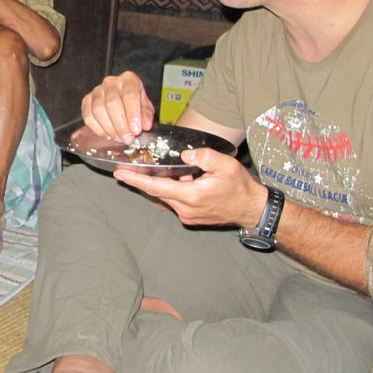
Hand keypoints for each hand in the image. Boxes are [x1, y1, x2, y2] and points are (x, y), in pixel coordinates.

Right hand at [81, 71, 155, 142]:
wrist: (122, 102)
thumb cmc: (135, 104)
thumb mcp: (146, 108)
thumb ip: (147, 115)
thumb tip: (145, 125)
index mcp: (129, 80)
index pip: (130, 95)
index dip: (133, 114)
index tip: (136, 130)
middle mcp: (111, 82)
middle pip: (112, 103)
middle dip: (120, 124)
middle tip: (127, 138)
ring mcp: (97, 91)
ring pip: (98, 110)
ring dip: (109, 128)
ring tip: (119, 138)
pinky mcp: (86, 101)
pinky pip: (88, 116)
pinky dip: (98, 129)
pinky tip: (108, 135)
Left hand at [113, 147, 265, 227]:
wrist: (252, 209)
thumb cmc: (240, 187)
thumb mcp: (226, 166)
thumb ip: (204, 157)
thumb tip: (185, 155)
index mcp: (191, 196)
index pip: (156, 187)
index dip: (136, 180)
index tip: (120, 174)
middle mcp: (185, 209)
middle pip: (157, 192)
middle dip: (144, 180)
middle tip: (131, 167)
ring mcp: (187, 216)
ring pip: (166, 197)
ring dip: (162, 184)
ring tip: (163, 170)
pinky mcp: (190, 217)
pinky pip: (174, 201)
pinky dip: (172, 190)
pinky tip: (181, 179)